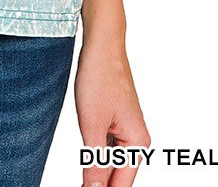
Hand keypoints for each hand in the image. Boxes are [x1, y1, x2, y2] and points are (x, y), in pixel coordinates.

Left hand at [74, 29, 150, 186]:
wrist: (101, 44)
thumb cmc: (99, 77)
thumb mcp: (92, 124)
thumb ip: (94, 161)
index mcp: (137, 143)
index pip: (120, 184)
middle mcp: (136, 139)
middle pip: (117, 175)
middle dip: (99, 184)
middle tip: (81, 185)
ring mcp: (127, 129)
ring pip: (111, 161)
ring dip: (97, 171)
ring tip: (83, 180)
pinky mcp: (116, 120)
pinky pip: (107, 146)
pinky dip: (96, 154)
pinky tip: (85, 161)